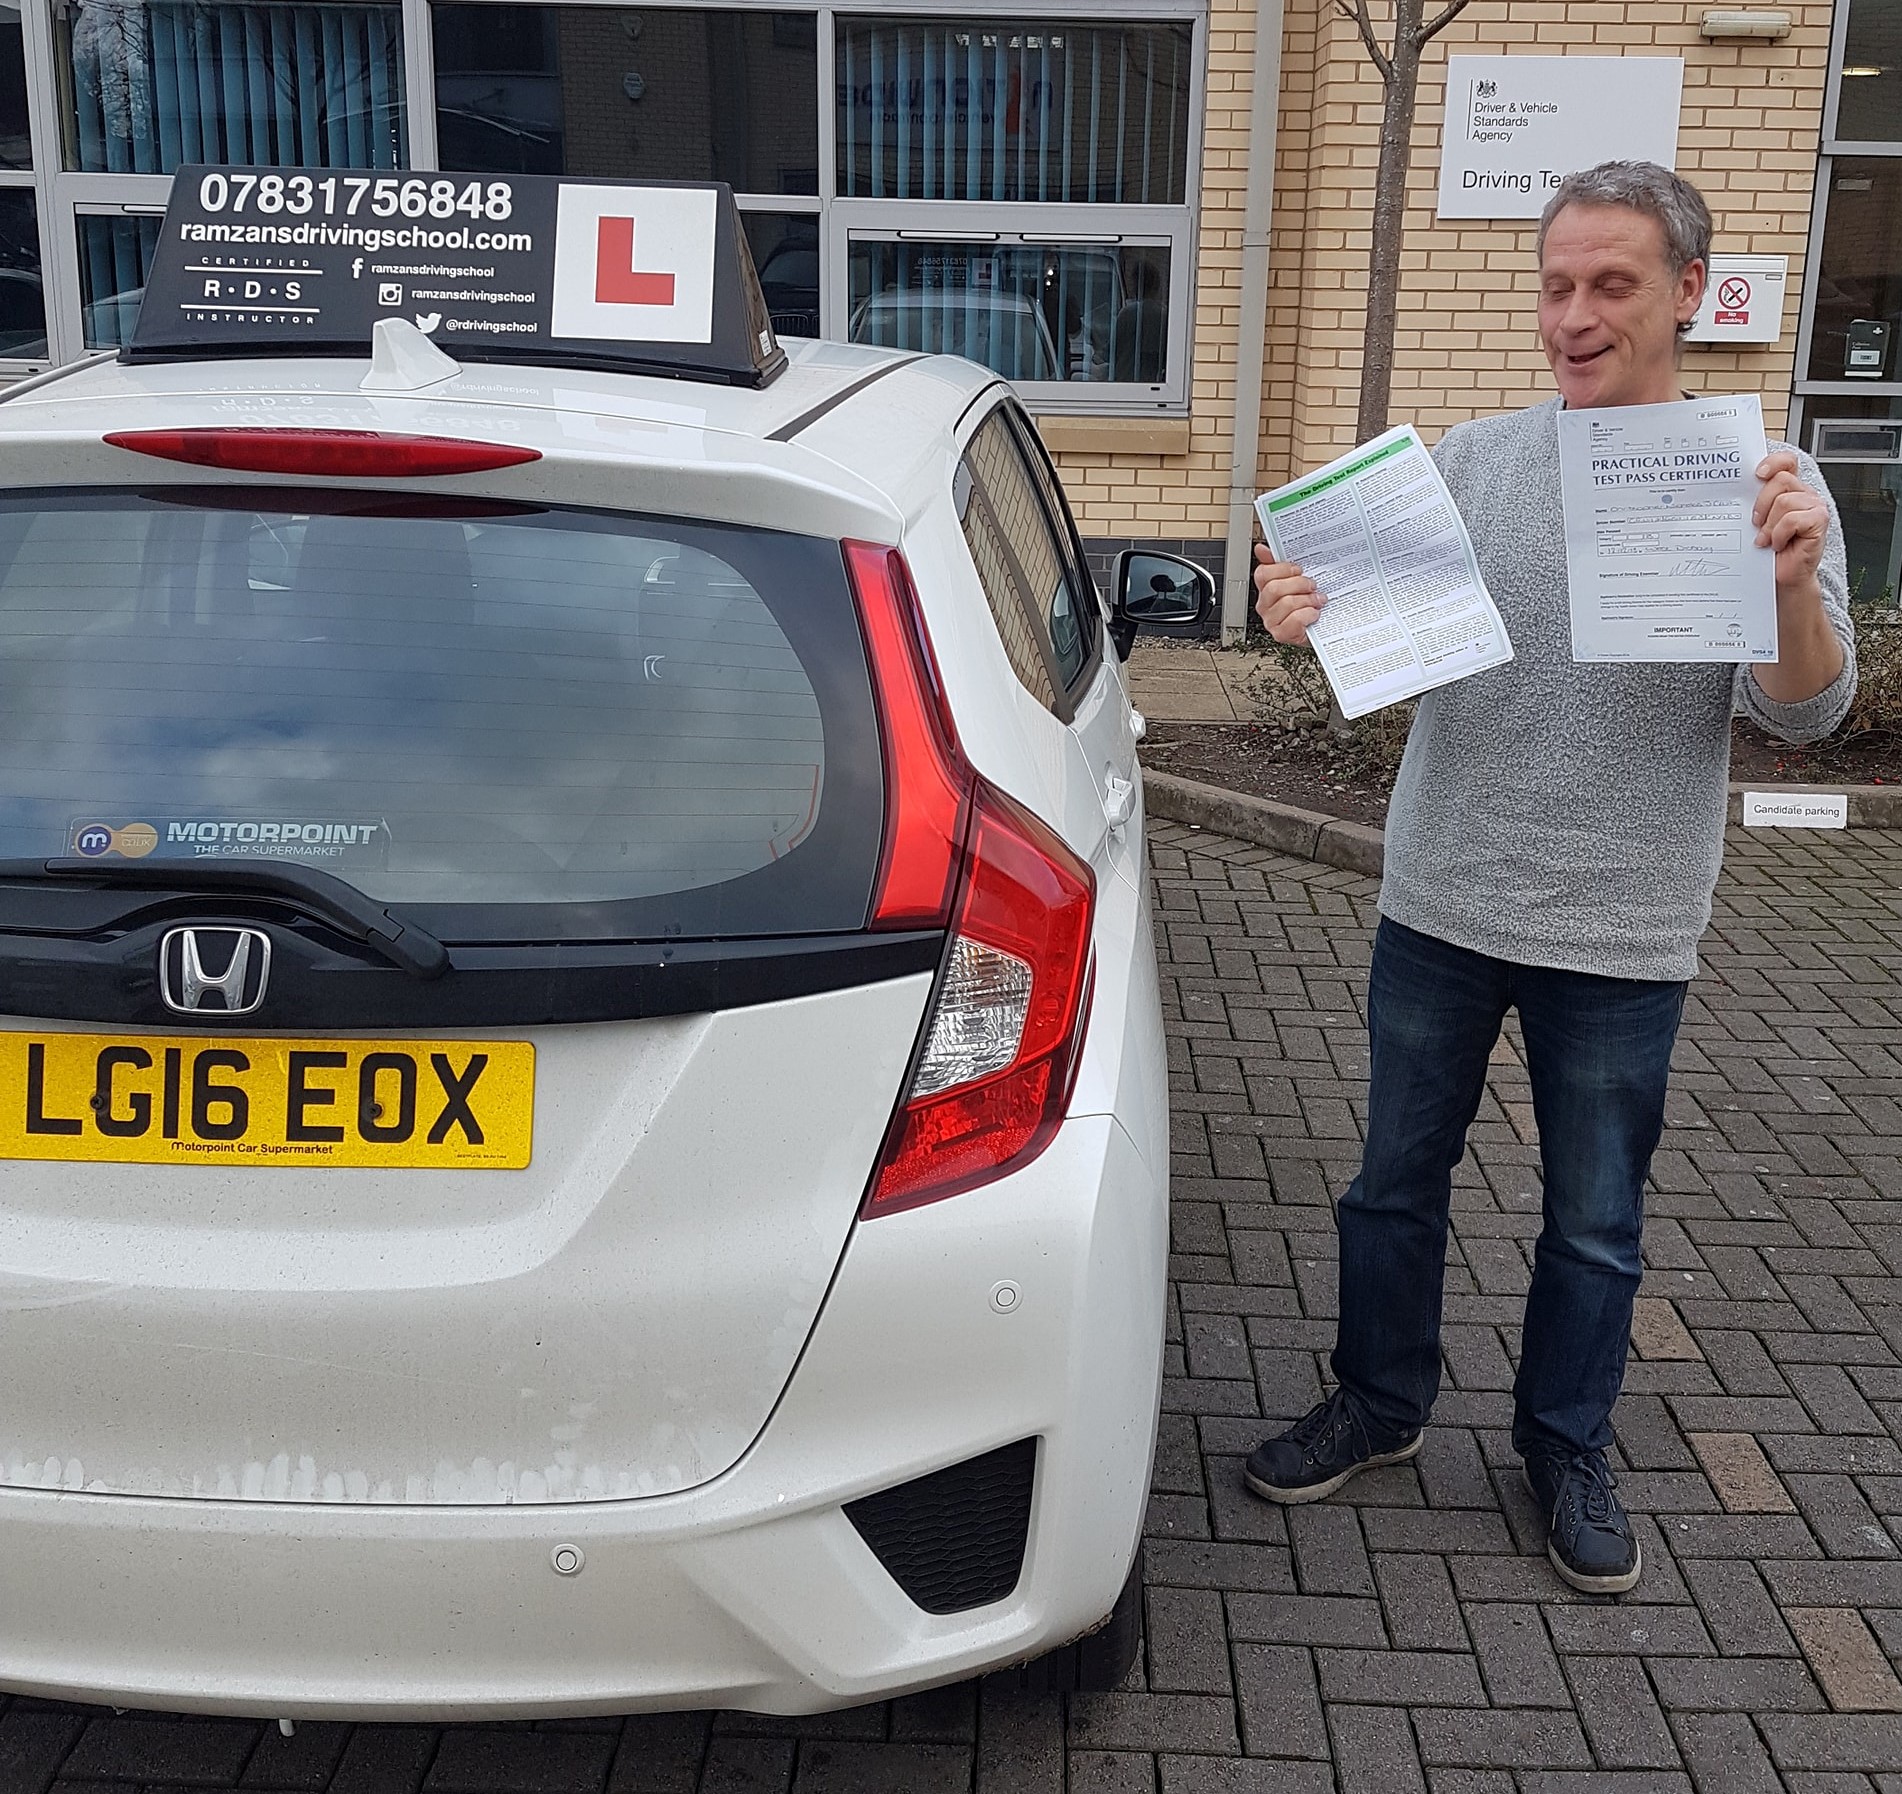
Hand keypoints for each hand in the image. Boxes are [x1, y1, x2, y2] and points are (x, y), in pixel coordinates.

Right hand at [1253, 543, 1322, 644]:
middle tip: (1312, 585)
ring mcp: (1271, 621)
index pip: (1262, 574)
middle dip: (1299, 584)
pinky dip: (1309, 614)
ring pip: (1286, 603)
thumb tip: (1260, 549)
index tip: (1298, 569)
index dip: (1282, 569)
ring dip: (1308, 600)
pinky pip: (1294, 619)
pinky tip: (1314, 613)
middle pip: (1274, 588)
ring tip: (1317, 600)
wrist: (1321, 628)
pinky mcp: (1281, 634)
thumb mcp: (1297, 580)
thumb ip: (1278, 563)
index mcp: (1266, 589)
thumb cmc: (1308, 604)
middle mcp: (1265, 605)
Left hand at [1753, 451, 1828, 602]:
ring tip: (1766, 539)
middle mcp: (1803, 494)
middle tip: (1755, 524)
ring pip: (1784, 501)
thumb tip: (1727, 490)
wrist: (1779, 577)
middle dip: (1761, 503)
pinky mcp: (1819, 520)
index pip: (1786, 462)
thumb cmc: (1766, 552)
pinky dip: (1779, 534)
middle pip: (1780, 480)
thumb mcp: (1753, 523)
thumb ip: (1750, 503)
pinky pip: (1792, 519)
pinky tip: (1777, 544)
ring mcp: (1814, 506)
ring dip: (1769, 525)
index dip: (1773, 462)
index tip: (1756, 475)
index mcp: (1788, 489)